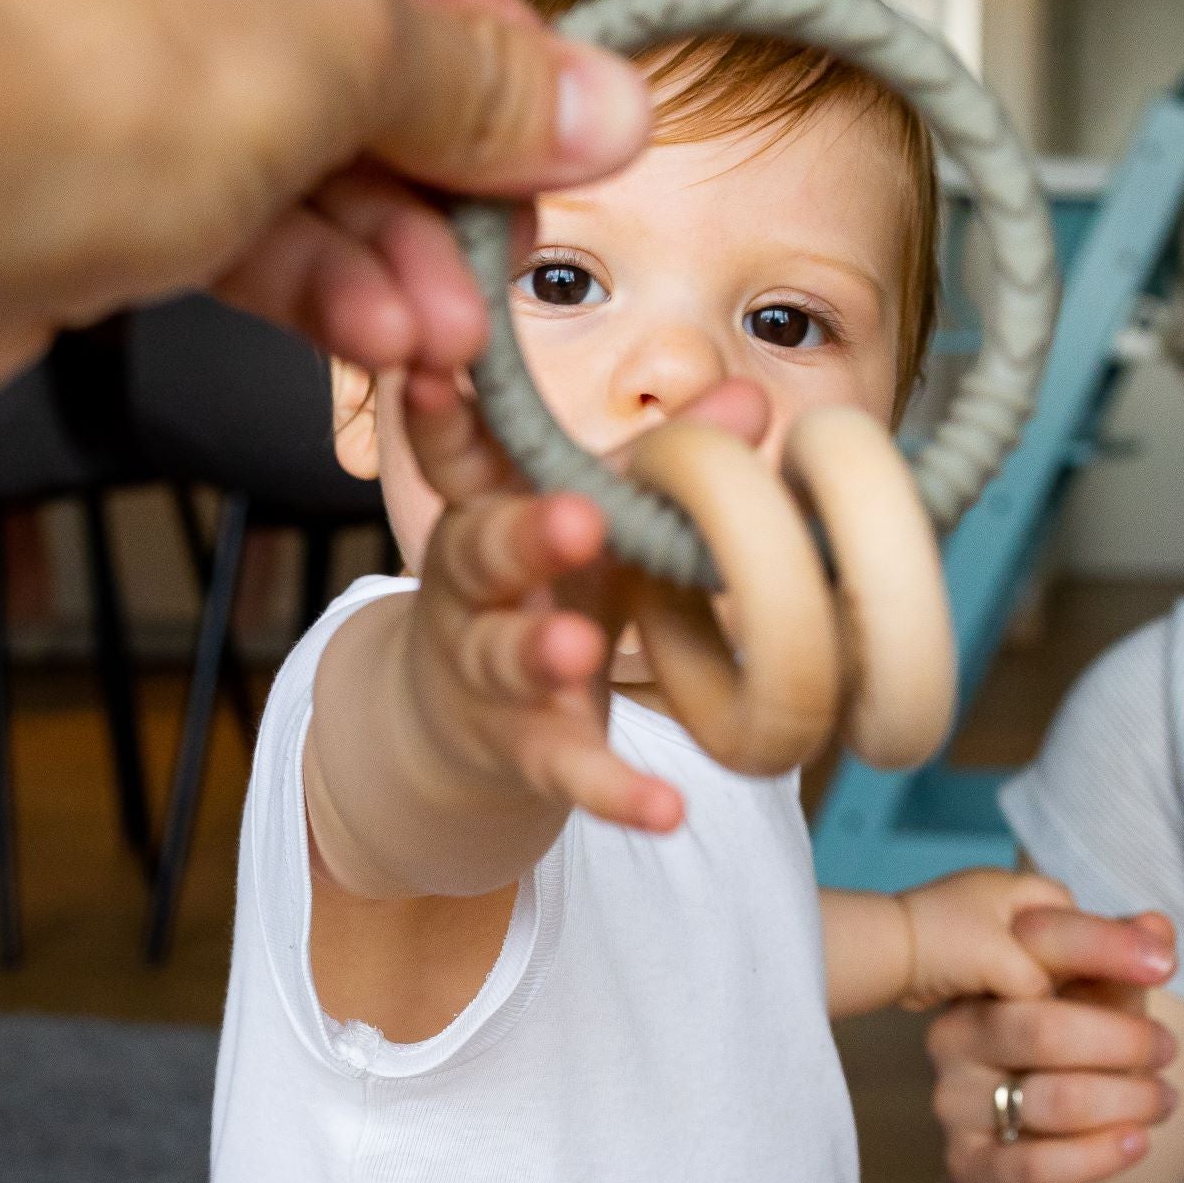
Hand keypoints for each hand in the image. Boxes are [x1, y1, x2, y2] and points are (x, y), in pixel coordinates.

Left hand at [0, 0, 654, 424]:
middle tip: (504, 260)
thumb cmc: (91, 54)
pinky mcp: (71, 162)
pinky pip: (222, 213)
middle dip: (440, 179)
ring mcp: (102, 39)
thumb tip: (600, 106)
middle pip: (352, 49)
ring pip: (290, 148)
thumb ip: (485, 88)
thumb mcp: (353, 51)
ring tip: (441, 335)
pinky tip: (372, 338)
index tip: (570, 140)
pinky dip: (305, 278)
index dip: (501, 49)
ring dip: (383, 252)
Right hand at [390, 370, 773, 836]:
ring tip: (577, 650)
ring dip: (539, 653)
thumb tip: (752, 397)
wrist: (458, 722)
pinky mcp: (520, 750)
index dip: (442, 417)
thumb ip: (660, 460)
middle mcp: (471, 585)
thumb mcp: (591, 514)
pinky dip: (612, 791)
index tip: (431, 372)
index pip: (459, 456)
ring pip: (503, 660)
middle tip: (574, 517)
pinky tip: (665, 810)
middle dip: (524, 534)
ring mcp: (487, 671)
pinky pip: (564, 770)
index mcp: (485, 508)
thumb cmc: (541, 584)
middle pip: (480, 553)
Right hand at [922, 879, 1179, 1182]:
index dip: (1103, 949)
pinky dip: (1101, 1155)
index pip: (1035, 950)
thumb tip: (1157, 925)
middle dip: (1125, 1042)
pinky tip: (1138, 1142)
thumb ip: (1121, 966)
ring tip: (1164, 1099)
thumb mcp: (1096, 1007)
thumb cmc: (1065, 1065)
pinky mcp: (968, 1166)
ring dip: (1129, 1100)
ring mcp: (954, 1102)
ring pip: (1055, 1099)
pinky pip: (1038, 1166)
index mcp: (982, 981)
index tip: (1165, 967)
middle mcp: (955, 1035)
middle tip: (1169, 1050)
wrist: (1024, 1162)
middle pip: (1045, 1030)